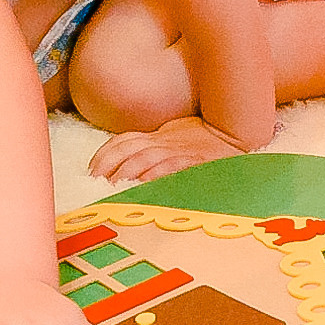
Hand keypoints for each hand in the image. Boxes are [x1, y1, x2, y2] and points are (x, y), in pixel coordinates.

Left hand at [88, 115, 245, 184]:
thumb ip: (151, 148)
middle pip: (126, 150)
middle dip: (108, 166)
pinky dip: (153, 176)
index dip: (103, 155)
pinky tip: (141, 188)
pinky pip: (169, 168)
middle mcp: (163, 141)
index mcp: (156, 136)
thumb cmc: (201, 142)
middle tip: (96, 184)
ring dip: (125, 173)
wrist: (234, 136)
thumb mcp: (173, 139)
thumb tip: (125, 165)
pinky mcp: (193, 162)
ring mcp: (177, 151)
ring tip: (112, 189)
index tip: (91, 172)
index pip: (121, 141)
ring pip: (143, 159)